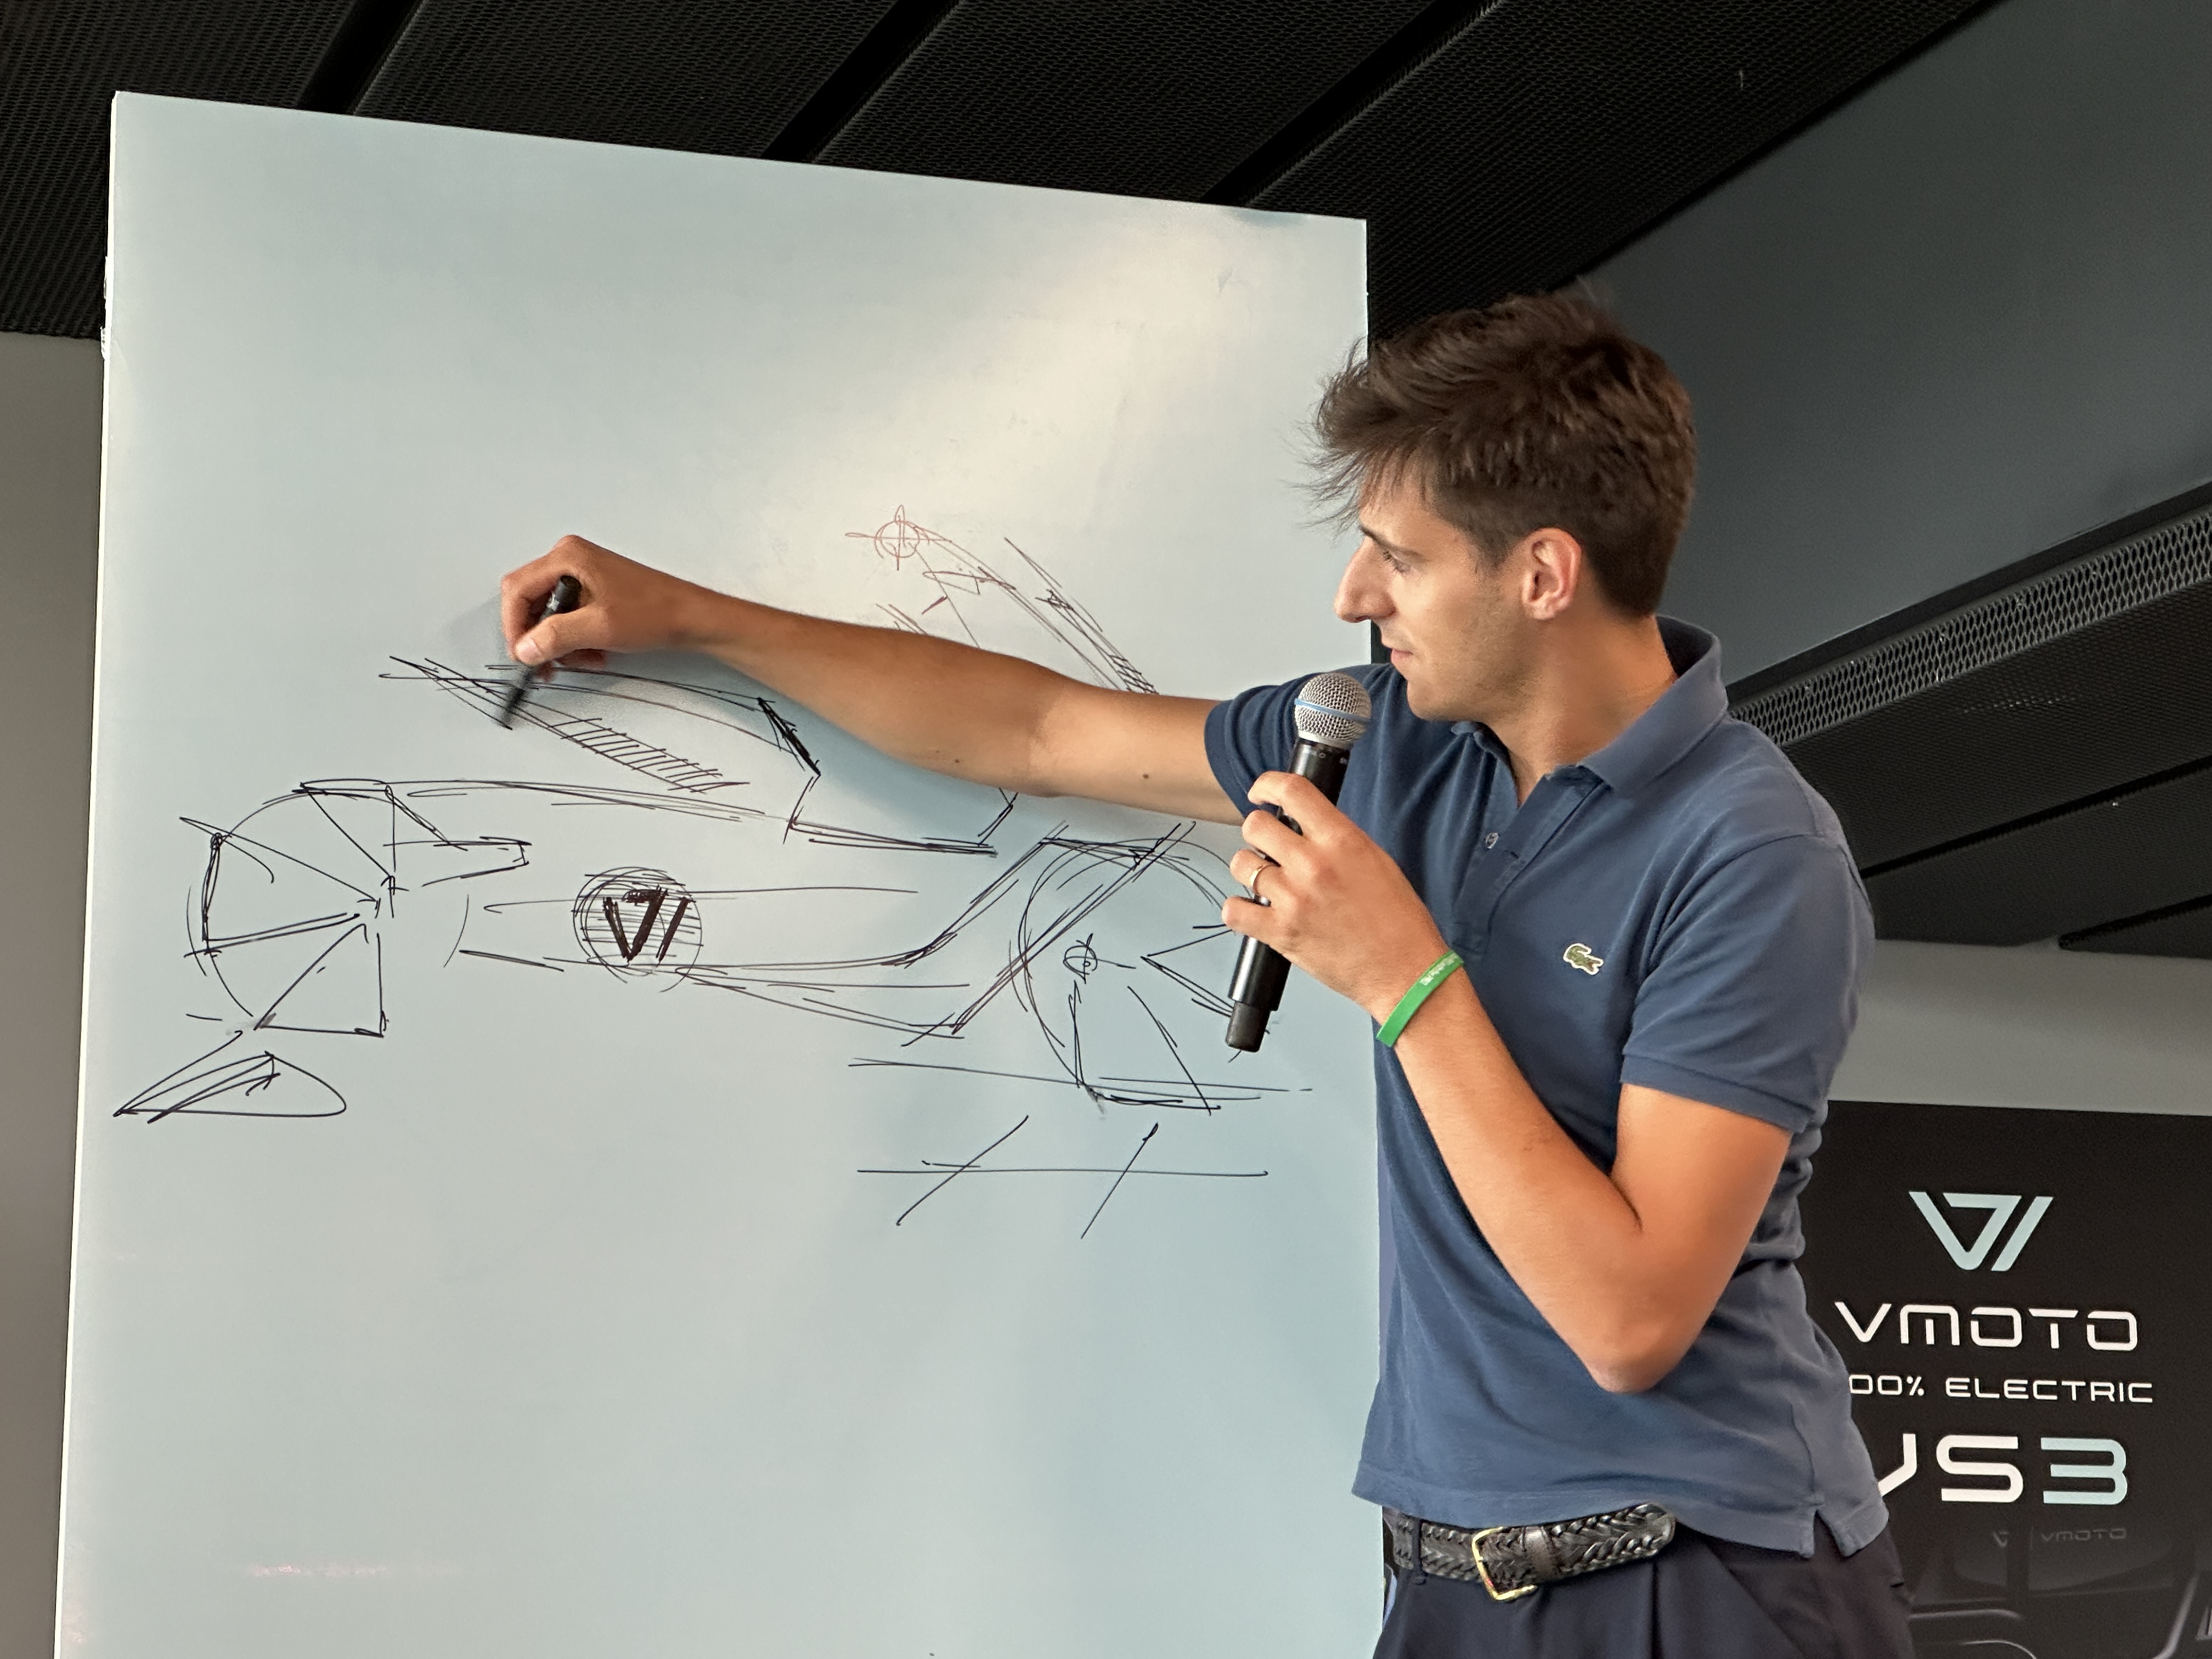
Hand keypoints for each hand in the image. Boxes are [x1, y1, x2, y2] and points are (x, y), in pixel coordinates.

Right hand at [499, 535, 730, 669]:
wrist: (692, 618)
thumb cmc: (655, 612)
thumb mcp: (599, 628)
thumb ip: (556, 637)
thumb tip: (524, 649)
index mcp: (567, 557)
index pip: (517, 590)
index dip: (514, 627)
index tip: (521, 656)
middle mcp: (569, 559)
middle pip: (530, 602)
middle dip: (539, 638)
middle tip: (546, 667)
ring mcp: (581, 574)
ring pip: (549, 615)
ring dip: (560, 644)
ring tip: (585, 660)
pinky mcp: (592, 590)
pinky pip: (568, 617)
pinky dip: (575, 640)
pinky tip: (594, 653)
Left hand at [1222, 772, 1450, 1021]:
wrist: (1404, 971)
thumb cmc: (1398, 922)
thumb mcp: (1375, 860)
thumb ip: (1336, 838)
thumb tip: (1303, 825)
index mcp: (1342, 841)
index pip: (1292, 790)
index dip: (1268, 785)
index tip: (1262, 793)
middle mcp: (1314, 865)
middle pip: (1255, 825)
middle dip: (1258, 833)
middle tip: (1269, 846)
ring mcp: (1294, 899)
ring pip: (1241, 864)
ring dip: (1250, 870)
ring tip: (1268, 881)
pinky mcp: (1280, 933)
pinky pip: (1234, 909)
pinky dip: (1239, 909)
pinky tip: (1255, 911)